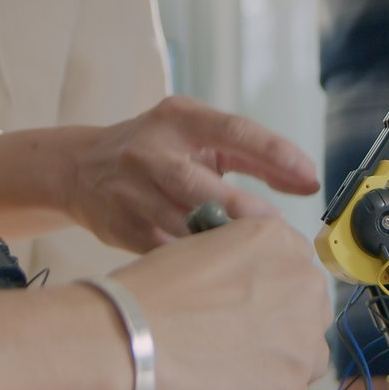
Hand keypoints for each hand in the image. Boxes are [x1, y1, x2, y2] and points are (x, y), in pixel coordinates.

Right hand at [64, 96, 319, 251]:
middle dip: (241, 210)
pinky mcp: (124, 228)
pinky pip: (169, 251)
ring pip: (181, 224)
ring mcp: (132, 193)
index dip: (274, 153)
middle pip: (199, 184)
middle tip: (280, 231)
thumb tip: (306, 182)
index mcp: (177, 119)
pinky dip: (199, 262)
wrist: (79, 169)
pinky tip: (224, 270)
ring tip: (258, 256)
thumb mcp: (196, 134)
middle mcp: (151, 152)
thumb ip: (250, 155)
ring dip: (223, 242)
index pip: (233, 130)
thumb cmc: (156, 149)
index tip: (310, 177)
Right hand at [108, 216, 332, 389]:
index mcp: (278, 241)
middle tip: (233, 342)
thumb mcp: (197, 250)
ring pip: (303, 357)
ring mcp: (303, 341)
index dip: (268, 290)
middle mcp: (304, 285)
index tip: (246, 308)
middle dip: (278, 327)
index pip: (293, 266)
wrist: (127, 346)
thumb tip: (244, 289)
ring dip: (275, 364)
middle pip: (306, 311)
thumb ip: (237, 265)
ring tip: (226, 372)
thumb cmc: (147, 296)